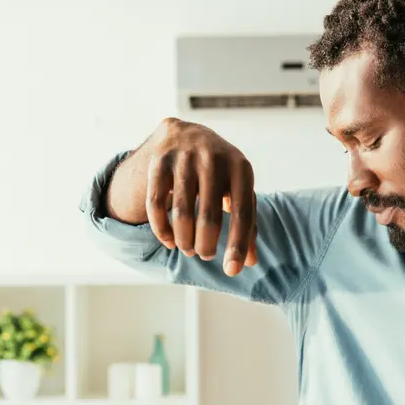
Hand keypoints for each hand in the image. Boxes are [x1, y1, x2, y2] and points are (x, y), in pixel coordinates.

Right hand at [144, 118, 257, 275]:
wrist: (186, 134)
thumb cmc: (219, 172)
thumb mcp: (238, 189)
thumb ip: (246, 223)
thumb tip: (248, 262)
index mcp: (240, 167)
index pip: (242, 214)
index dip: (237, 245)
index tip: (231, 270)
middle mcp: (213, 159)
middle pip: (209, 218)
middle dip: (206, 246)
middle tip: (205, 254)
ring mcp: (184, 158)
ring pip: (181, 214)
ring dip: (184, 241)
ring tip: (189, 249)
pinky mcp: (159, 162)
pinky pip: (156, 205)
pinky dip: (162, 230)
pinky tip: (170, 241)